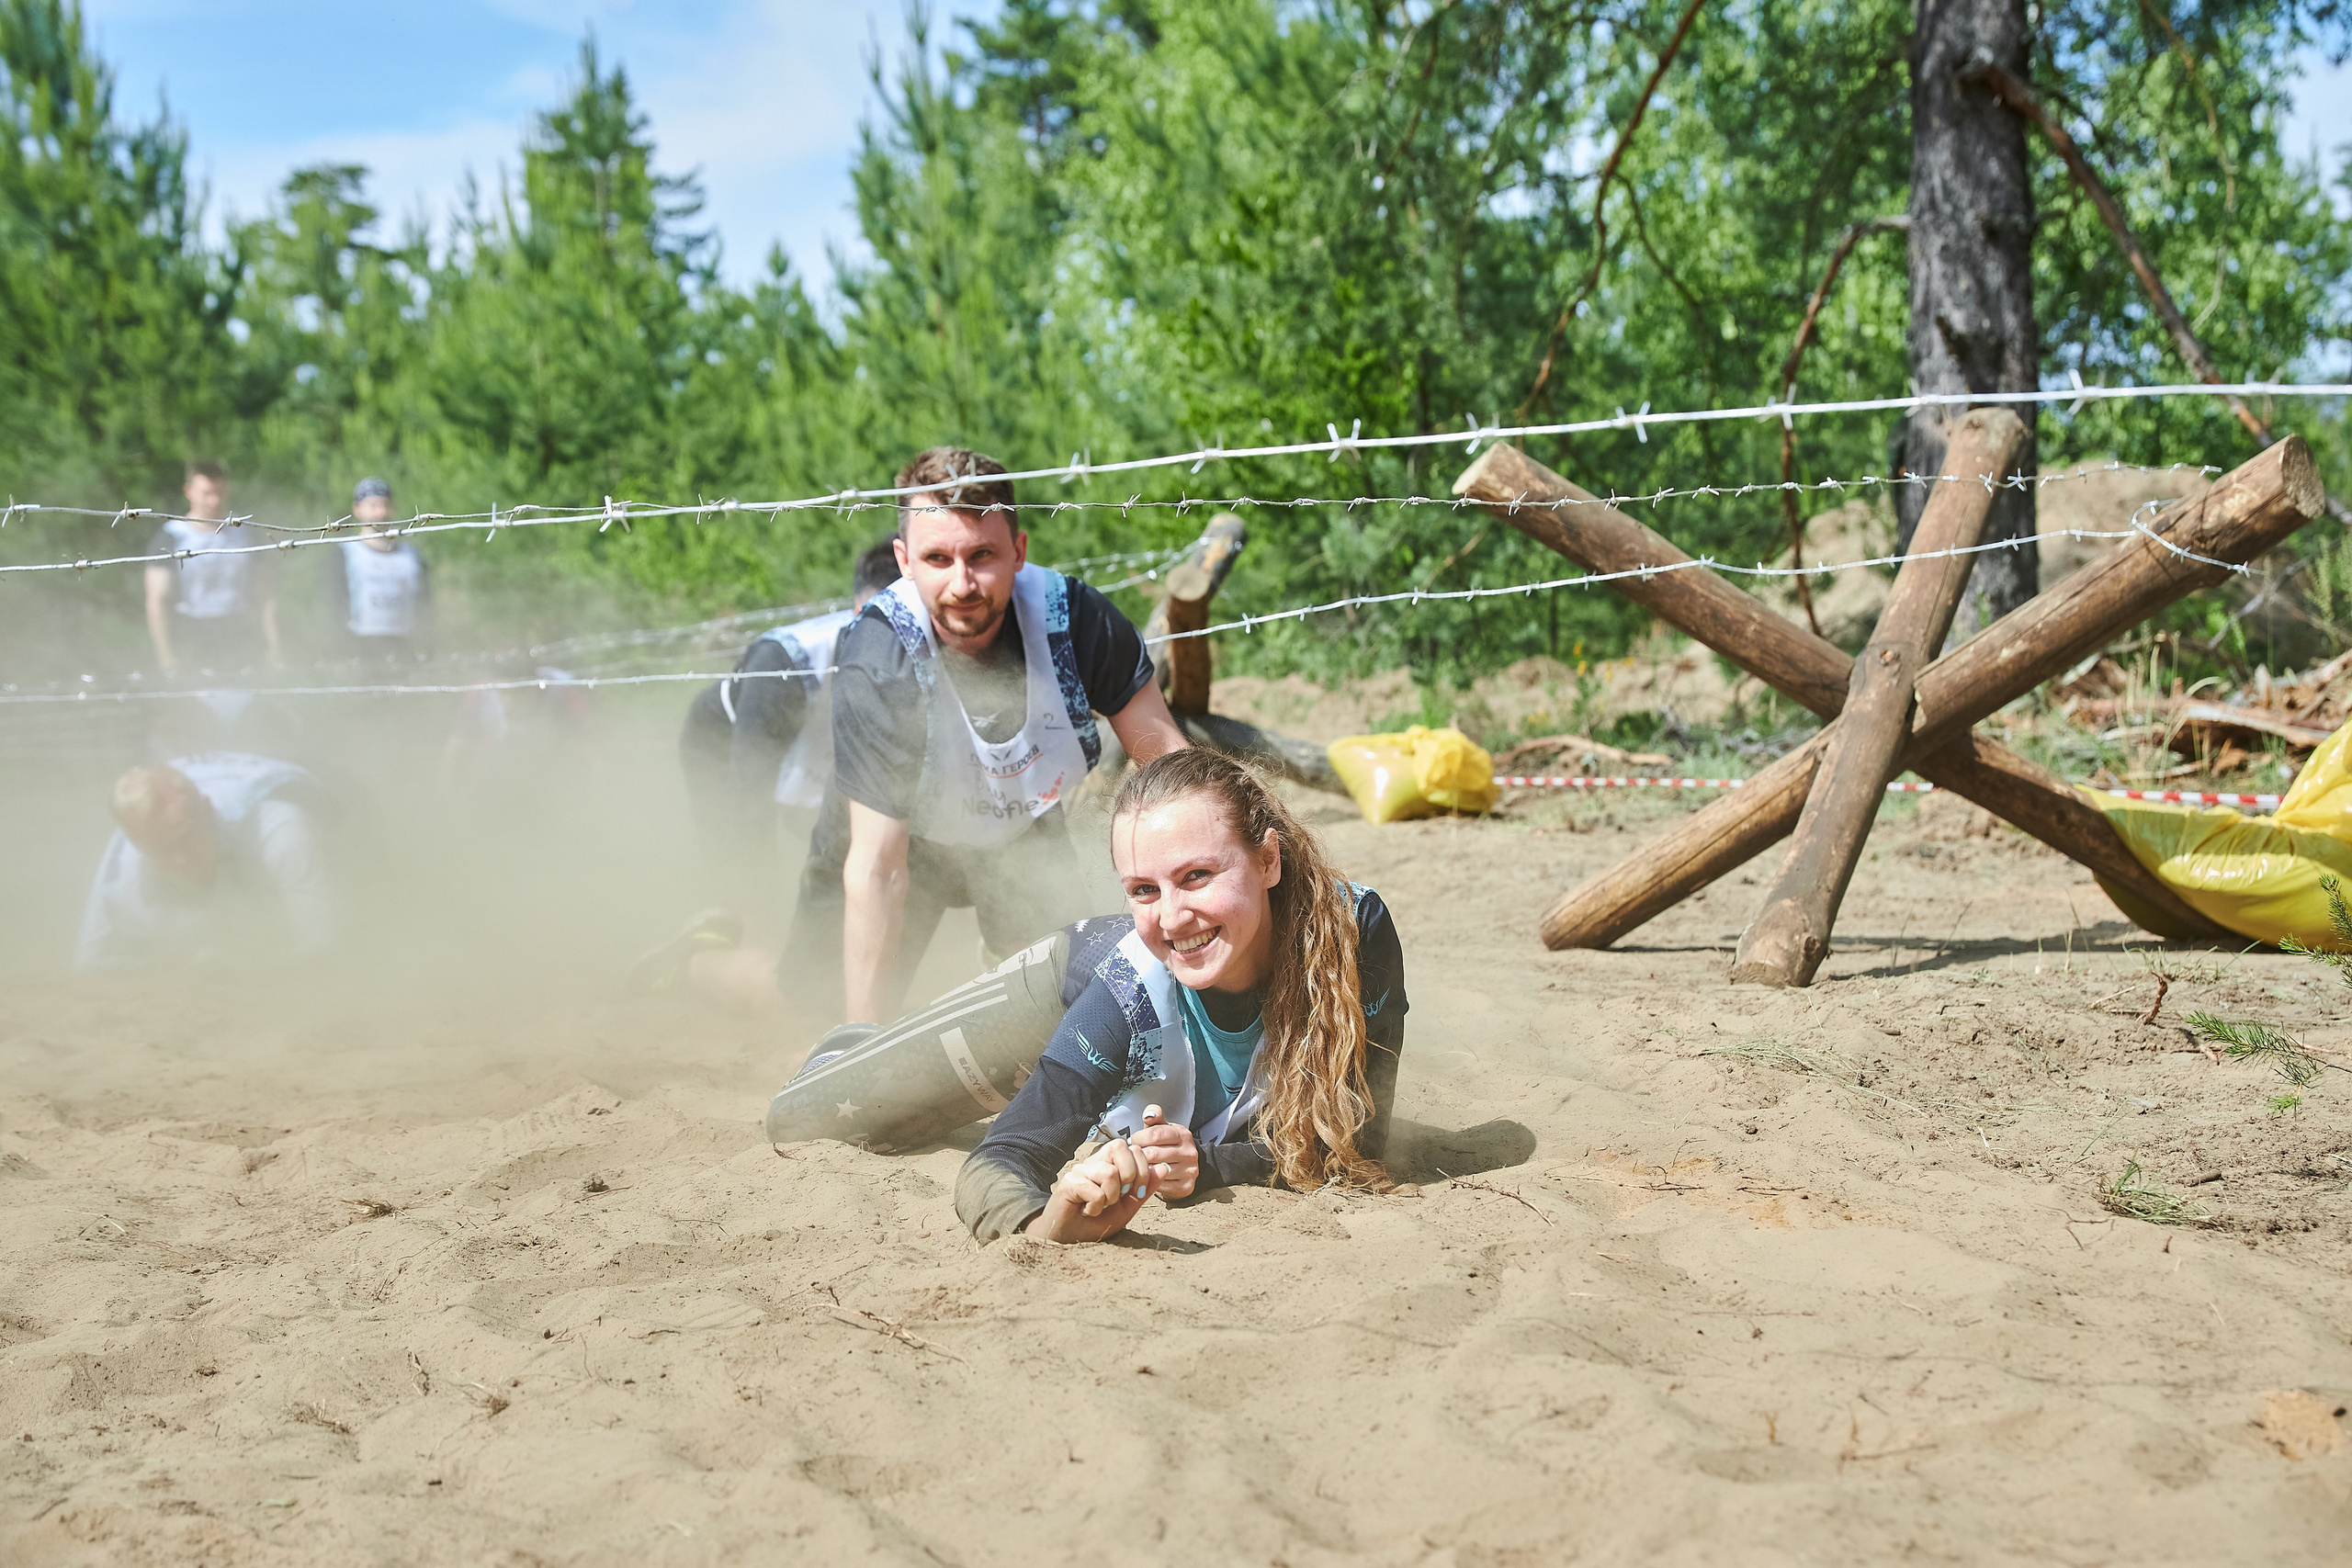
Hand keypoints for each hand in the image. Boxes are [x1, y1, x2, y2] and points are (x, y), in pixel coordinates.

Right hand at [1028, 1129, 1160, 1242]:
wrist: (1071, 1239)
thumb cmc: (1097, 1221)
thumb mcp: (1128, 1207)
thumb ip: (1145, 1188)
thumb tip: (1164, 1167)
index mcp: (1112, 1163)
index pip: (1134, 1149)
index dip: (1143, 1170)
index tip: (1136, 1192)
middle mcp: (1096, 1162)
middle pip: (1121, 1147)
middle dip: (1130, 1175)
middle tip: (1119, 1196)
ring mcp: (1081, 1170)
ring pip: (1109, 1172)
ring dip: (1110, 1197)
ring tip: (1100, 1206)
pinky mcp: (1069, 1182)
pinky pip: (1095, 1191)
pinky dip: (1096, 1207)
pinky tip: (1087, 1211)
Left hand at [1129, 1104, 1197, 1199]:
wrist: (1185, 1167)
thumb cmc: (1168, 1145)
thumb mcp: (1162, 1128)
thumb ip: (1154, 1117)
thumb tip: (1149, 1114)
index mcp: (1182, 1134)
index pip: (1155, 1134)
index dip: (1139, 1138)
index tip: (1132, 1141)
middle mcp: (1189, 1152)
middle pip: (1154, 1153)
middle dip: (1139, 1154)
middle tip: (1132, 1155)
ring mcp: (1189, 1170)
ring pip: (1156, 1170)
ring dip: (1143, 1169)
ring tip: (1138, 1166)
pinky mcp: (1186, 1186)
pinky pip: (1161, 1185)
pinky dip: (1150, 1182)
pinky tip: (1146, 1177)